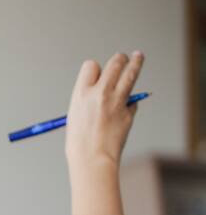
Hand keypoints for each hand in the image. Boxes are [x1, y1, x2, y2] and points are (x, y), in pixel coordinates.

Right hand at [65, 51, 143, 170]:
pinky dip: (129, 102)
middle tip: (124, 58)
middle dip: (119, 59)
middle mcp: (99, 93)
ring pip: (130, 73)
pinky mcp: (129, 112)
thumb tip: (102, 88)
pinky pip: (132, 100)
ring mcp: (117, 101)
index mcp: (81, 94)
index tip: (98, 73)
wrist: (92, 159)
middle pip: (114, 64)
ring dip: (135, 63)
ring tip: (138, 55)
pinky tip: (124, 109)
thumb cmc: (79, 142)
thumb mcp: (75, 115)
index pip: (91, 66)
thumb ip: (87, 100)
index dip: (95, 69)